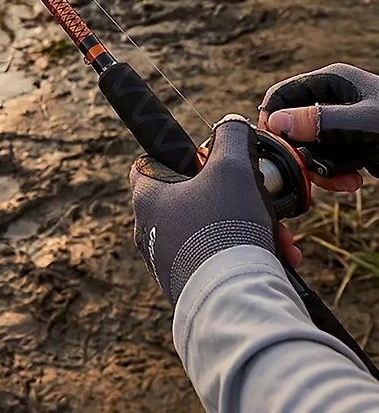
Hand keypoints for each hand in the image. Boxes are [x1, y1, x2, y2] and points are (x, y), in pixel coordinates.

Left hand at [129, 115, 279, 305]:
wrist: (231, 300)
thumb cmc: (224, 227)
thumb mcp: (232, 167)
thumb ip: (231, 137)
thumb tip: (231, 125)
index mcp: (147, 196)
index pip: (148, 163)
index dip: (179, 156)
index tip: (207, 161)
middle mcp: (147, 229)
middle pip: (190, 198)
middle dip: (232, 198)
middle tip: (258, 202)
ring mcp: (164, 260)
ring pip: (208, 229)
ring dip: (244, 227)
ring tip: (278, 239)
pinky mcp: (185, 286)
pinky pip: (214, 260)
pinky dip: (241, 255)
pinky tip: (274, 259)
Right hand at [257, 63, 378, 192]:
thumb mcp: (363, 125)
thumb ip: (318, 122)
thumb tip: (275, 122)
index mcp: (332, 82)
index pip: (282, 94)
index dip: (273, 119)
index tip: (274, 146)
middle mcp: (333, 100)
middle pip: (292, 124)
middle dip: (299, 151)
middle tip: (310, 170)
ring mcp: (343, 124)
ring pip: (309, 146)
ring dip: (319, 167)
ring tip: (342, 180)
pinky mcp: (353, 146)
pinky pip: (329, 159)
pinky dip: (335, 174)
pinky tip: (353, 181)